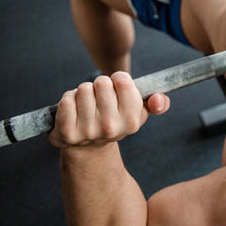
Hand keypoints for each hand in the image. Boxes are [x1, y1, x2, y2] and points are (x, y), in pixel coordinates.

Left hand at [49, 72, 169, 148]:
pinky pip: (66, 100)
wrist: (88, 147)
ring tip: (87, 105)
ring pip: (83, 89)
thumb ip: (158, 103)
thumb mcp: (139, 112)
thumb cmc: (116, 120)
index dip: (118, 79)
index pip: (123, 81)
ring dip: (83, 92)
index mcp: (132, 121)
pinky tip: (74, 111)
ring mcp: (89, 132)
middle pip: (101, 82)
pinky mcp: (67, 133)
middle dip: (99, 85)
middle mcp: (111, 128)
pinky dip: (68, 100)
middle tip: (100, 99)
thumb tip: (159, 99)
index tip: (117, 88)